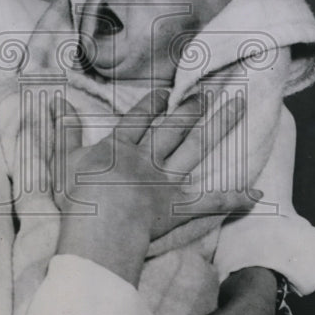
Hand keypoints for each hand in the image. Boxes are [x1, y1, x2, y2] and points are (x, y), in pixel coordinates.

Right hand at [52, 90, 257, 284]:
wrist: (100, 226)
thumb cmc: (79, 196)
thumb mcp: (64, 160)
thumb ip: (64, 131)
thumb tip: (56, 101)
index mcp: (120, 147)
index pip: (139, 119)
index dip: (153, 103)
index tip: (167, 89)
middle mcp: (148, 158)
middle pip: (173, 128)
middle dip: (192, 107)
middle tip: (210, 90)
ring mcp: (167, 181)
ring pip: (196, 149)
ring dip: (217, 127)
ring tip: (237, 107)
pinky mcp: (180, 207)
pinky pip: (211, 202)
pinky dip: (234, 198)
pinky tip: (258, 193)